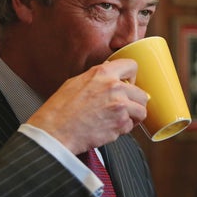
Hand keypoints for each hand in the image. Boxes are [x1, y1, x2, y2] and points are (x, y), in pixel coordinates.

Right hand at [26, 58, 148, 152]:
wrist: (55, 131)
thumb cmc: (60, 110)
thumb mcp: (75, 82)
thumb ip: (96, 77)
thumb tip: (108, 71)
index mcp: (103, 73)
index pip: (132, 66)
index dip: (132, 77)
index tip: (129, 84)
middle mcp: (114, 87)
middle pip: (142, 93)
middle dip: (135, 102)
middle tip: (126, 107)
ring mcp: (120, 106)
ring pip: (141, 111)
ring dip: (133, 117)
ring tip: (119, 119)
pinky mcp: (120, 124)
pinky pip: (130, 126)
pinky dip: (123, 129)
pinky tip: (109, 128)